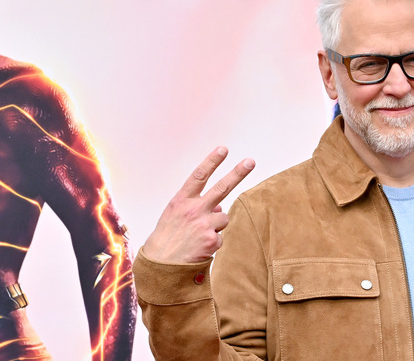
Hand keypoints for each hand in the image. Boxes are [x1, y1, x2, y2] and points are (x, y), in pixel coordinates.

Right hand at [142, 147, 254, 263]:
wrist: (161, 266)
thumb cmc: (168, 237)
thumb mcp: (175, 215)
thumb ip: (196, 206)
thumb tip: (220, 207)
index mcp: (181, 201)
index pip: (198, 176)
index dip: (211, 161)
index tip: (223, 149)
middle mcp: (193, 210)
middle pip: (221, 188)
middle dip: (238, 173)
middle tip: (250, 161)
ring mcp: (204, 225)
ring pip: (223, 218)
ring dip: (216, 226)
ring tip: (198, 236)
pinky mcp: (212, 241)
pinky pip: (220, 237)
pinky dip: (213, 242)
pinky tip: (199, 247)